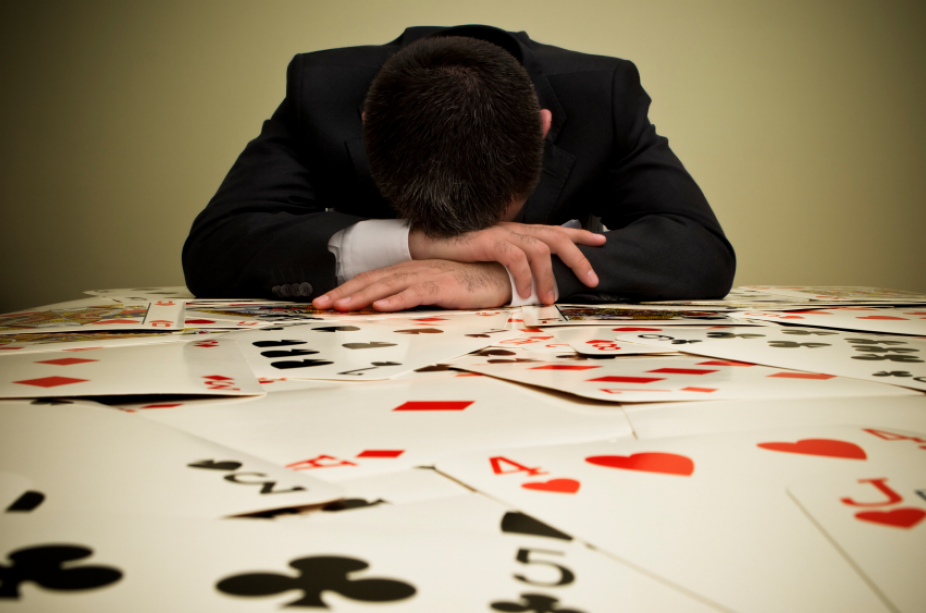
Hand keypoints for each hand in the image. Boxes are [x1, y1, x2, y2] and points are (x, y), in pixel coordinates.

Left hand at [312, 260, 511, 311]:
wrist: (501, 275)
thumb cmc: (468, 285)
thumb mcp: (434, 290)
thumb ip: (411, 296)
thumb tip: (384, 310)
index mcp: (410, 271)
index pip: (371, 279)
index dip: (346, 289)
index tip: (325, 302)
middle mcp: (414, 270)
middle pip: (372, 280)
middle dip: (344, 293)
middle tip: (320, 305)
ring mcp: (428, 275)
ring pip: (388, 285)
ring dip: (362, 296)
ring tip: (341, 307)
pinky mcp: (444, 284)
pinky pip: (416, 292)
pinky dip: (397, 299)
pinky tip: (380, 305)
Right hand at [408, 222, 604, 303]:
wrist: (430, 241)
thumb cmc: (463, 252)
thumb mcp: (495, 255)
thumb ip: (515, 260)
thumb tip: (534, 278)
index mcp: (520, 231)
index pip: (557, 229)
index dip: (581, 235)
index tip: (602, 242)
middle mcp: (516, 229)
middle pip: (557, 238)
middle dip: (579, 259)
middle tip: (592, 281)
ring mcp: (502, 233)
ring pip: (540, 249)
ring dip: (548, 277)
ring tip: (549, 300)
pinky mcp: (488, 240)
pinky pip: (514, 256)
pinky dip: (523, 275)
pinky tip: (523, 294)